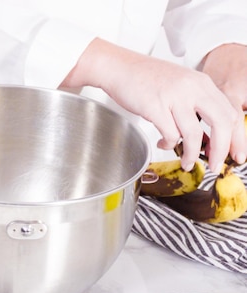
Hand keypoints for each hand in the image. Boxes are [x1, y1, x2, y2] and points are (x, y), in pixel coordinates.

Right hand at [61, 38, 245, 172]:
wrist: (118, 66)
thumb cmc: (145, 79)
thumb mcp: (179, 86)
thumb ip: (196, 106)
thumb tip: (208, 138)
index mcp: (202, 83)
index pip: (230, 113)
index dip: (237, 138)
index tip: (236, 154)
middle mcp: (191, 88)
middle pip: (221, 123)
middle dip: (222, 150)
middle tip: (217, 165)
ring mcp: (173, 97)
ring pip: (194, 134)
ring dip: (193, 154)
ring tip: (188, 163)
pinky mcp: (154, 106)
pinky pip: (170, 134)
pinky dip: (169, 144)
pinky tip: (163, 143)